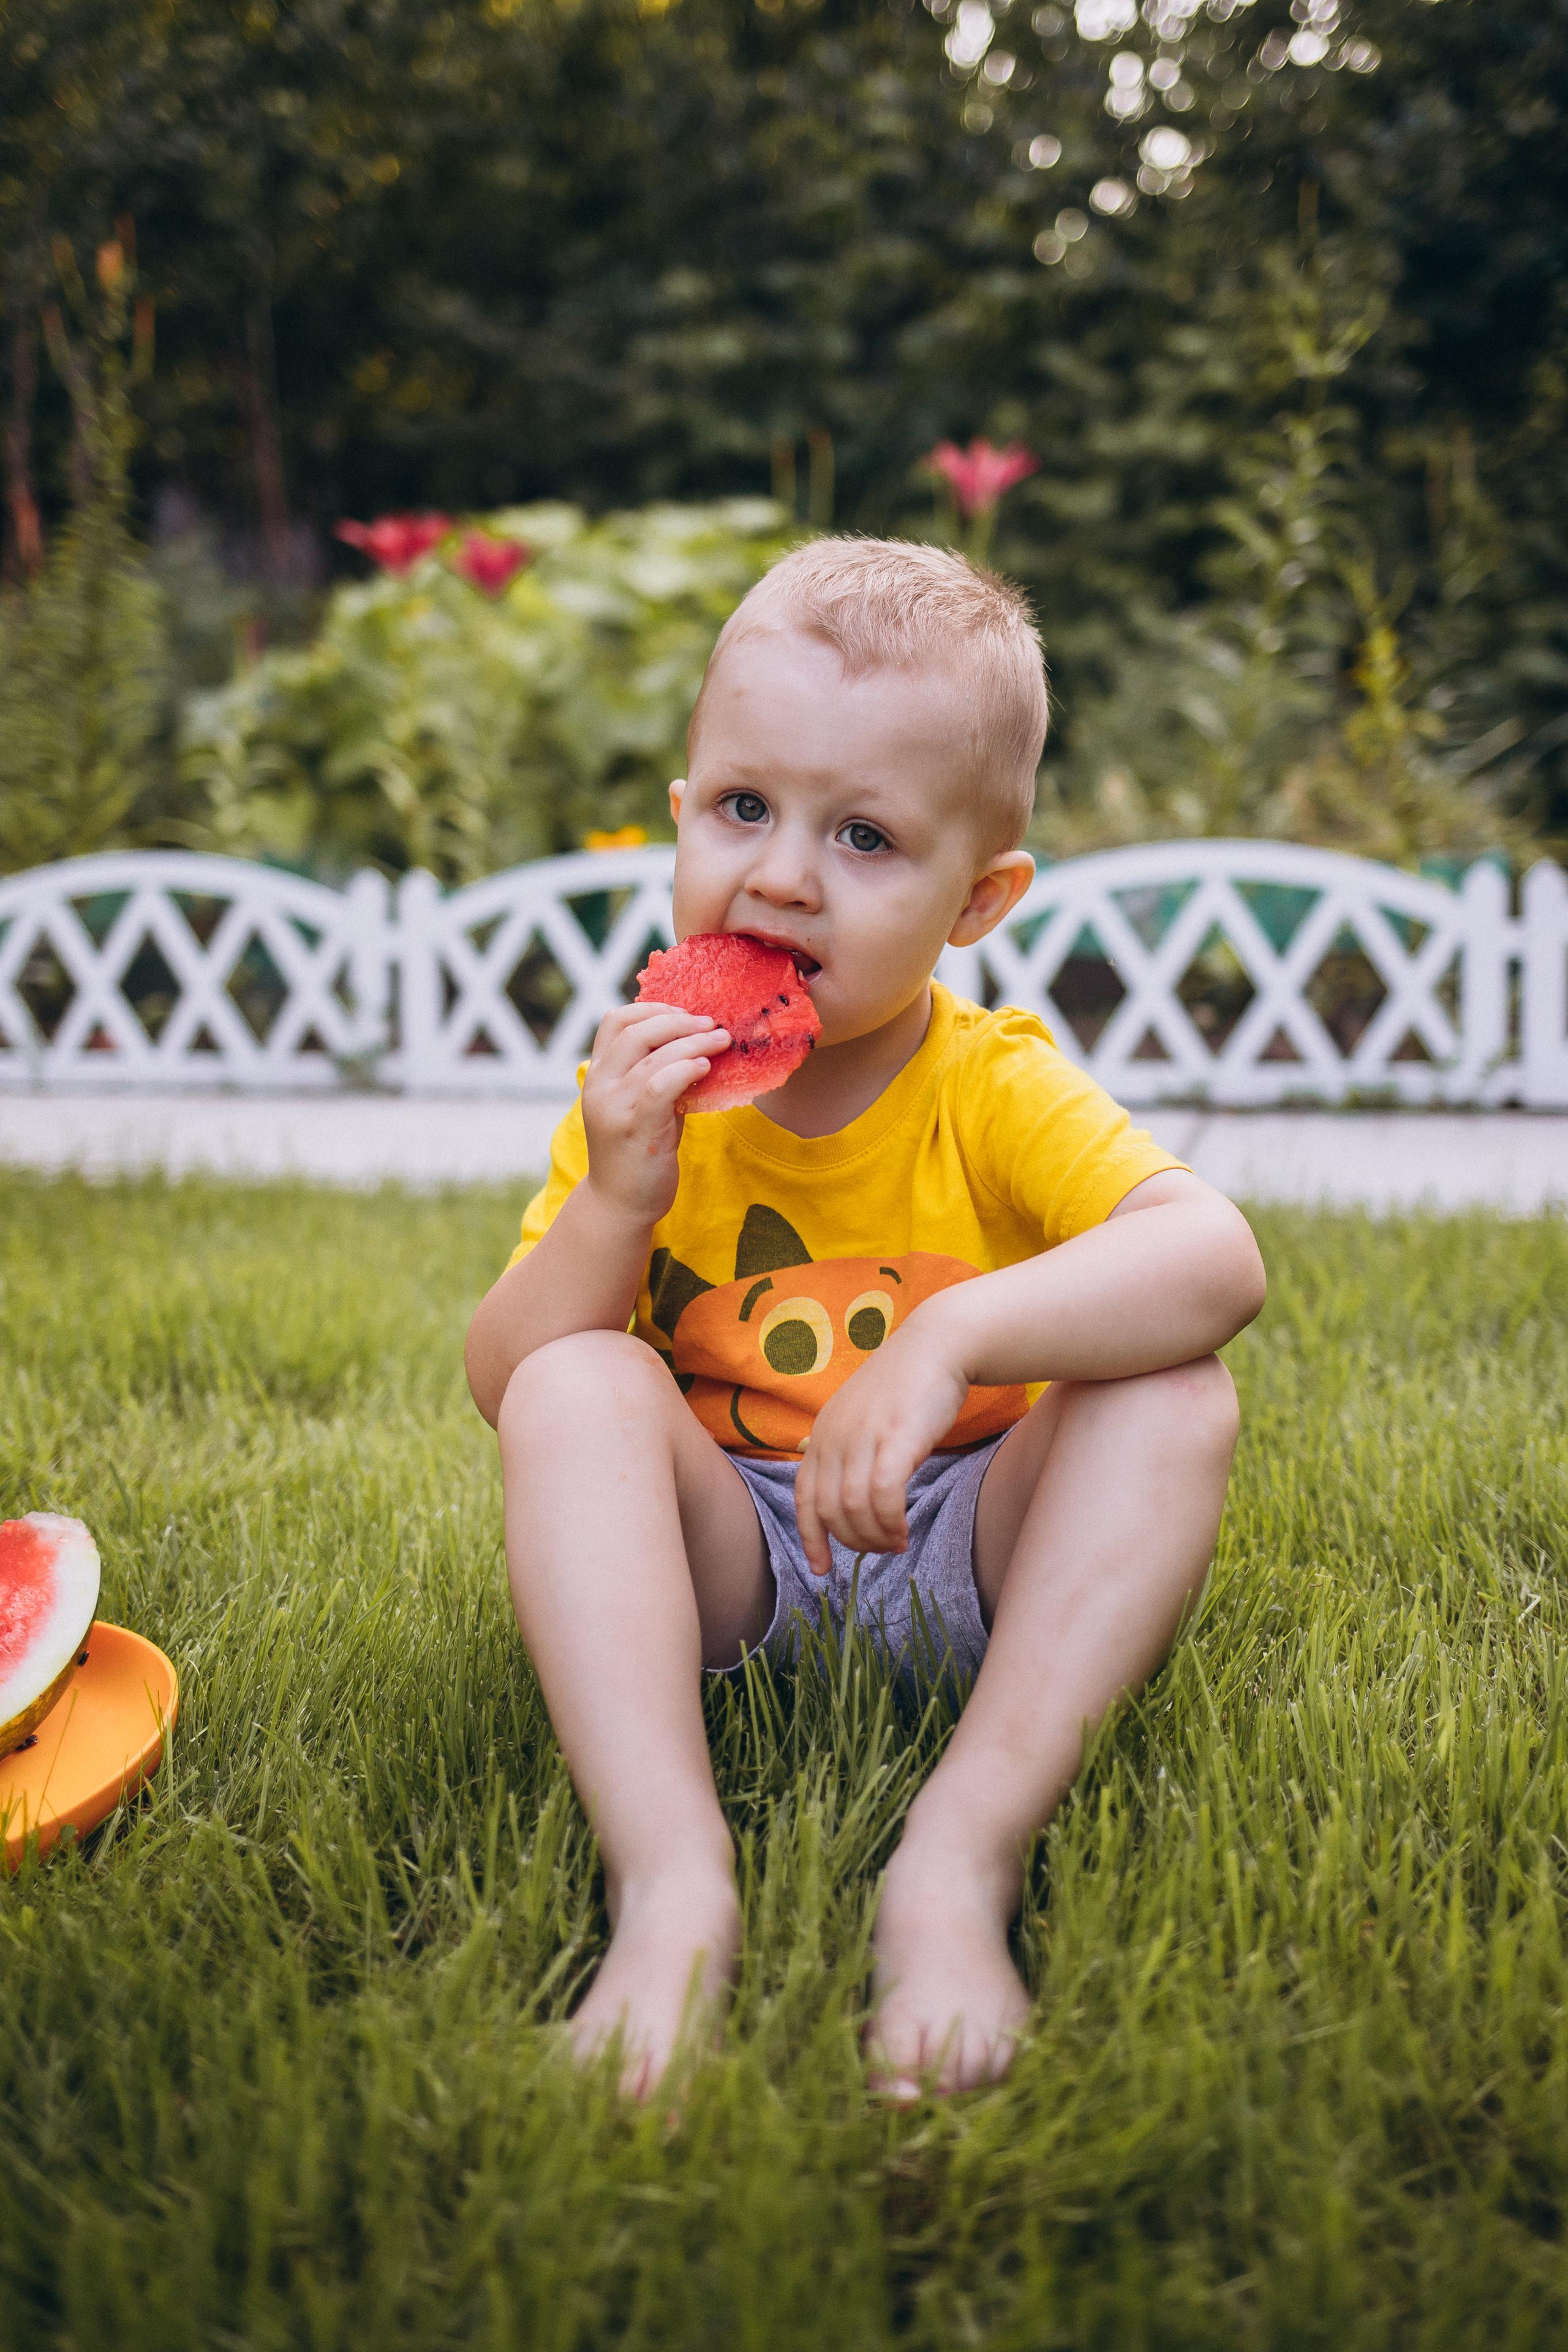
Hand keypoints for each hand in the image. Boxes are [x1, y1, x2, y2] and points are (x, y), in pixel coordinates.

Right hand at [580, 1000, 728, 1225]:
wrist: (619, 1204)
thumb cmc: (638, 1152)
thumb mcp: (641, 1104)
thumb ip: (655, 1073)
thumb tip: (695, 1040)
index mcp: (597, 1075)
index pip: (615, 1021)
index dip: (652, 1009)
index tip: (684, 1014)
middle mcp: (599, 1087)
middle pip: (635, 1031)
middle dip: (679, 1021)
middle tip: (711, 1025)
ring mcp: (614, 1108)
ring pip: (653, 1056)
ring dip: (693, 1042)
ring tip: (720, 1040)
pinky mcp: (635, 1129)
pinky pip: (660, 1086)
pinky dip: (685, 1069)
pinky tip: (705, 1067)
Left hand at [794, 1318, 970, 1576]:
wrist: (938, 1345)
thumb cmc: (906, 1385)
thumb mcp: (861, 1417)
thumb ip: (848, 1451)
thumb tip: (845, 1496)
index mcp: (822, 1434)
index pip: (804, 1497)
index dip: (810, 1538)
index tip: (821, 1569)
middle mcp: (835, 1436)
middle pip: (828, 1510)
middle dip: (852, 1542)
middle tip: (879, 1550)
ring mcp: (864, 1436)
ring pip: (854, 1509)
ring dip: (874, 1537)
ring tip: (895, 1543)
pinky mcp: (897, 1438)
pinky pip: (884, 1496)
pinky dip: (890, 1523)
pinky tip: (903, 1532)